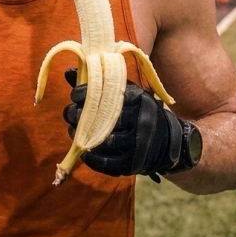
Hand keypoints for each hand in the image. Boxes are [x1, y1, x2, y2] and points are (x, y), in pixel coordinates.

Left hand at [62, 69, 182, 179]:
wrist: (167, 142)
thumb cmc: (140, 112)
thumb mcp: (125, 92)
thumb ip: (99, 83)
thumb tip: (68, 72)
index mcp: (139, 99)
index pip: (106, 94)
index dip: (84, 95)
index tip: (74, 95)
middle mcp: (141, 121)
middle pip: (101, 119)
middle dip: (79, 115)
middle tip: (70, 113)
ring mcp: (138, 145)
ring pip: (101, 141)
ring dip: (81, 136)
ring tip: (74, 131)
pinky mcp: (133, 164)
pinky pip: (105, 163)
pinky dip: (90, 157)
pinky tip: (83, 149)